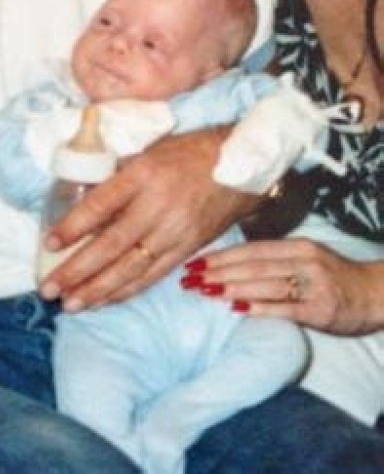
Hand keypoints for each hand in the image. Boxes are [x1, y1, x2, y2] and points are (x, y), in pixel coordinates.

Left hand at [39, 128, 257, 309]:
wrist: (240, 165)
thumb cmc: (186, 152)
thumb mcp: (147, 152)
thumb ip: (117, 177)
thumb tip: (80, 200)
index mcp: (143, 174)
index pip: (100, 205)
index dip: (72, 227)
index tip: (48, 245)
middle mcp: (158, 206)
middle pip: (111, 245)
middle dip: (77, 271)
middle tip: (48, 289)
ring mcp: (175, 231)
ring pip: (131, 268)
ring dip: (98, 290)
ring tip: (71, 305)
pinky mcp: (189, 249)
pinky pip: (153, 275)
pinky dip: (127, 291)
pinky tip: (105, 300)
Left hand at [184, 237, 383, 334]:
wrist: (375, 294)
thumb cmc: (333, 277)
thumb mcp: (306, 258)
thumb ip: (275, 259)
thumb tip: (232, 263)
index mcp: (297, 246)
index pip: (251, 249)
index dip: (221, 255)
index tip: (194, 261)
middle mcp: (303, 260)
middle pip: (253, 265)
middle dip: (218, 271)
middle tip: (189, 278)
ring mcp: (312, 284)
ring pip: (265, 284)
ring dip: (231, 287)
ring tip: (205, 290)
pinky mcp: (320, 309)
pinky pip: (284, 307)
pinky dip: (258, 307)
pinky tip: (236, 308)